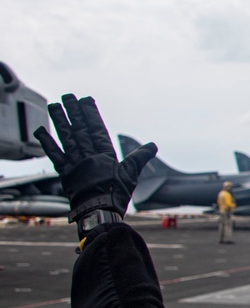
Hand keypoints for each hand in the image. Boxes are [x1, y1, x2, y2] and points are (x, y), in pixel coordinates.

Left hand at [33, 94, 156, 220]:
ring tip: (54, 105)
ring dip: (59, 121)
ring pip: (66, 137)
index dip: (90, 114)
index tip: (85, 100)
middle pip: (80, 129)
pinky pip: (54, 155)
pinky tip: (39, 131)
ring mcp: (75, 163)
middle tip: (68, 96)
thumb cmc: (116, 195)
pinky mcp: (65, 172)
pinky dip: (47, 143)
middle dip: (74, 112)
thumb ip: (139, 158)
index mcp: (105, 155)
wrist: (99, 211)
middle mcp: (88, 155)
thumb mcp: (131, 175)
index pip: (96, 129)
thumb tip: (152, 146)